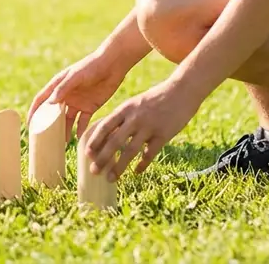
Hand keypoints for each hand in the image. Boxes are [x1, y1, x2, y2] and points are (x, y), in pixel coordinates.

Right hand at [28, 51, 125, 141]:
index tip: (30, 125)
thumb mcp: (76, 76)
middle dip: (48, 125)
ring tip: (61, 143)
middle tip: (44, 139)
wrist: (113, 65)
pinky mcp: (90, 107)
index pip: (41, 100)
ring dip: (64, 130)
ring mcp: (77, 102)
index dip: (34, 112)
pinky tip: (78, 139)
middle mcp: (66, 95)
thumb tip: (49, 104)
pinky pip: (83, 121)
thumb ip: (63, 88)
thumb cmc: (92, 66)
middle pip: (53, 113)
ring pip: (67, 120)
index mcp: (58, 85)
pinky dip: (80, 130)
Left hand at [83, 79, 201, 181]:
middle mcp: (134, 118)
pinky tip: (136, 172)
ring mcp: (149, 127)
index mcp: (125, 109)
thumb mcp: (135, 103)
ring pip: (130, 151)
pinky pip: (149, 154)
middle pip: (114, 141)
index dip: (94, 141)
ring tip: (110, 178)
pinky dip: (142, 165)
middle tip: (94, 171)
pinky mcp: (163, 135)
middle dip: (102, 158)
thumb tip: (107, 133)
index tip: (86, 154)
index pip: (104, 126)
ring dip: (119, 167)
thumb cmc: (156, 98)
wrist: (182, 91)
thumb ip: (123, 117)